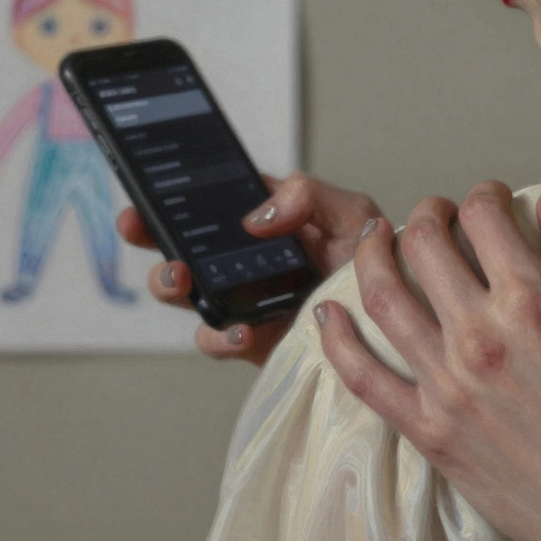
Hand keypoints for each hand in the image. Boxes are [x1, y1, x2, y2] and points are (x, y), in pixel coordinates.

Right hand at [119, 171, 381, 365]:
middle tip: (139, 228)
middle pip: (182, 249)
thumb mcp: (351, 213)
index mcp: (264, 224)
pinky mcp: (255, 343)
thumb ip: (308, 196)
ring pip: (189, 297)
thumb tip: (255, 217)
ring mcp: (245, 304)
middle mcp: (245, 263)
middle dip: (150, 238)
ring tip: (179, 278)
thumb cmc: (377, 260)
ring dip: (171, 285)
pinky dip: (220, 337)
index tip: (141, 199)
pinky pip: (220, 342)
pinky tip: (238, 330)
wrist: (401, 320)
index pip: (206, 206)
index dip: (166, 200)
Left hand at [316, 183, 540, 540]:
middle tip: (440, 215)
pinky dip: (337, 340)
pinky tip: (328, 313)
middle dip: (430, 214)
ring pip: (382, 296)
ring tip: (380, 239)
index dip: (486, 195)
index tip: (492, 200)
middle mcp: (479, 336)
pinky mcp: (427, 431)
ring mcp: (446, 385)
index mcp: (533, 302)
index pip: (485, 217)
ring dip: (374, 255)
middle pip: (425, 245)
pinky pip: (363, 377)